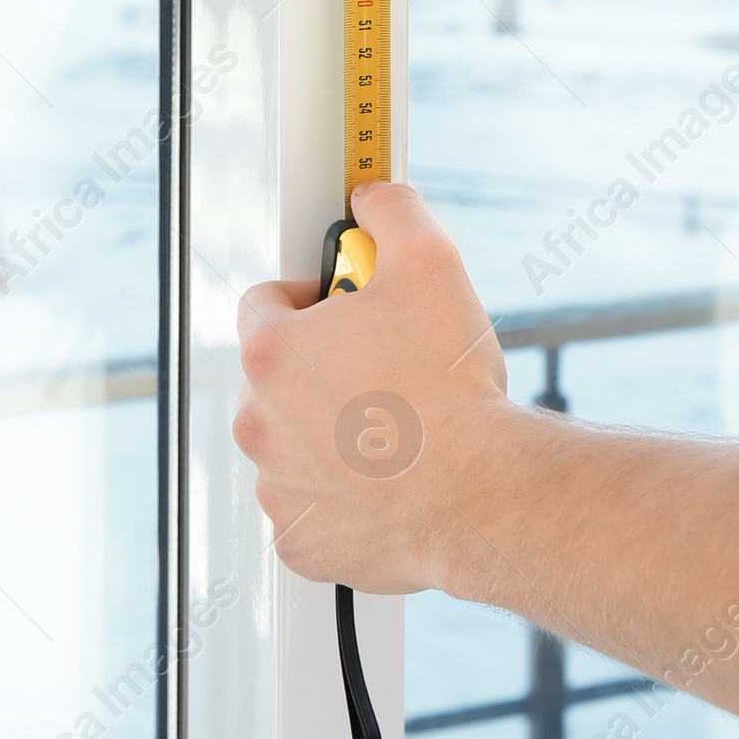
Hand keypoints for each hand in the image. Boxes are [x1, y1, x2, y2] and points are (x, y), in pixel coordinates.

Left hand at [233, 182, 510, 593]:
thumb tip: (373, 198)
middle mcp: (258, 422)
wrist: (480, 492)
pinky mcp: (302, 541)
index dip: (311, 295)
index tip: (348, 306)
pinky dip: (343, 492)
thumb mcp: (430, 260)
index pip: (265, 301)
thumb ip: (390, 212)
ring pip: (293, 441)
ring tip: (396, 423)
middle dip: (323, 364)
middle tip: (386, 363)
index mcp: (272, 352)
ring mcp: (277, 487)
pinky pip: (313, 505)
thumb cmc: (449, 387)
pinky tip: (391, 477)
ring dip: (330, 428)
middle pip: (277, 375)